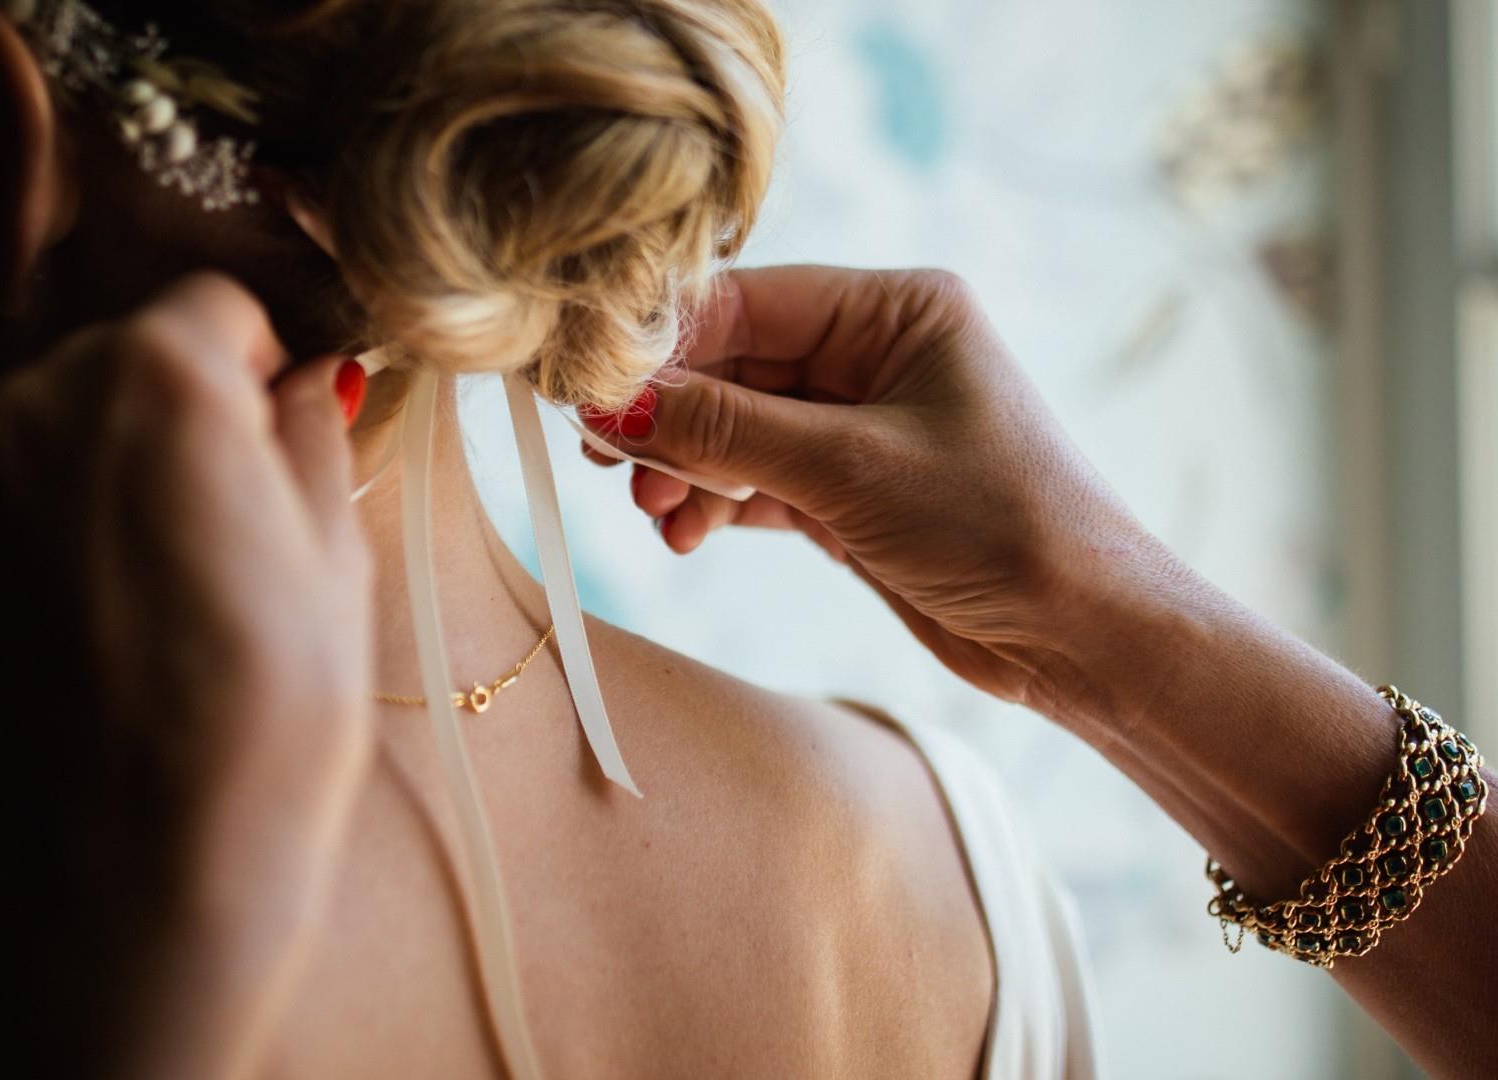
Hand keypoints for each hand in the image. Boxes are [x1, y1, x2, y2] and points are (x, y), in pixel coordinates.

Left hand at [0, 273, 372, 1077]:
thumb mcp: (339, 555)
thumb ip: (312, 433)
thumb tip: (304, 386)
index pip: (217, 307)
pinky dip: (42, 544)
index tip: (284, 439)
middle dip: (176, 415)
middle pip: (120, 361)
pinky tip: (96, 634)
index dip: (264, 370)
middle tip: (229, 529)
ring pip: (50, 433)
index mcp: (154, 374)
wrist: (143, 870)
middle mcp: (31, 402)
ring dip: (103, 473)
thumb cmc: (269, 715)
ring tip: (160, 592)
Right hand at [585, 265, 1184, 711]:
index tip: (588, 388)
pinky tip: (685, 534)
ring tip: (656, 510)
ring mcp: (859, 425)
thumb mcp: (850, 469)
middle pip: (731, 366)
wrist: (1083, 636)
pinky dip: (715, 505)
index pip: (746, 302)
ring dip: (686, 469)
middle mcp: (875, 354)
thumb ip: (724, 432)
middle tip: (605, 459)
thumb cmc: (1000, 525)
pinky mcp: (849, 492)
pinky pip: (755, 482)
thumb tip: (611, 405)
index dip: (661, 344)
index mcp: (896, 309)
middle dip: (667, 416)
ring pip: (735, 429)